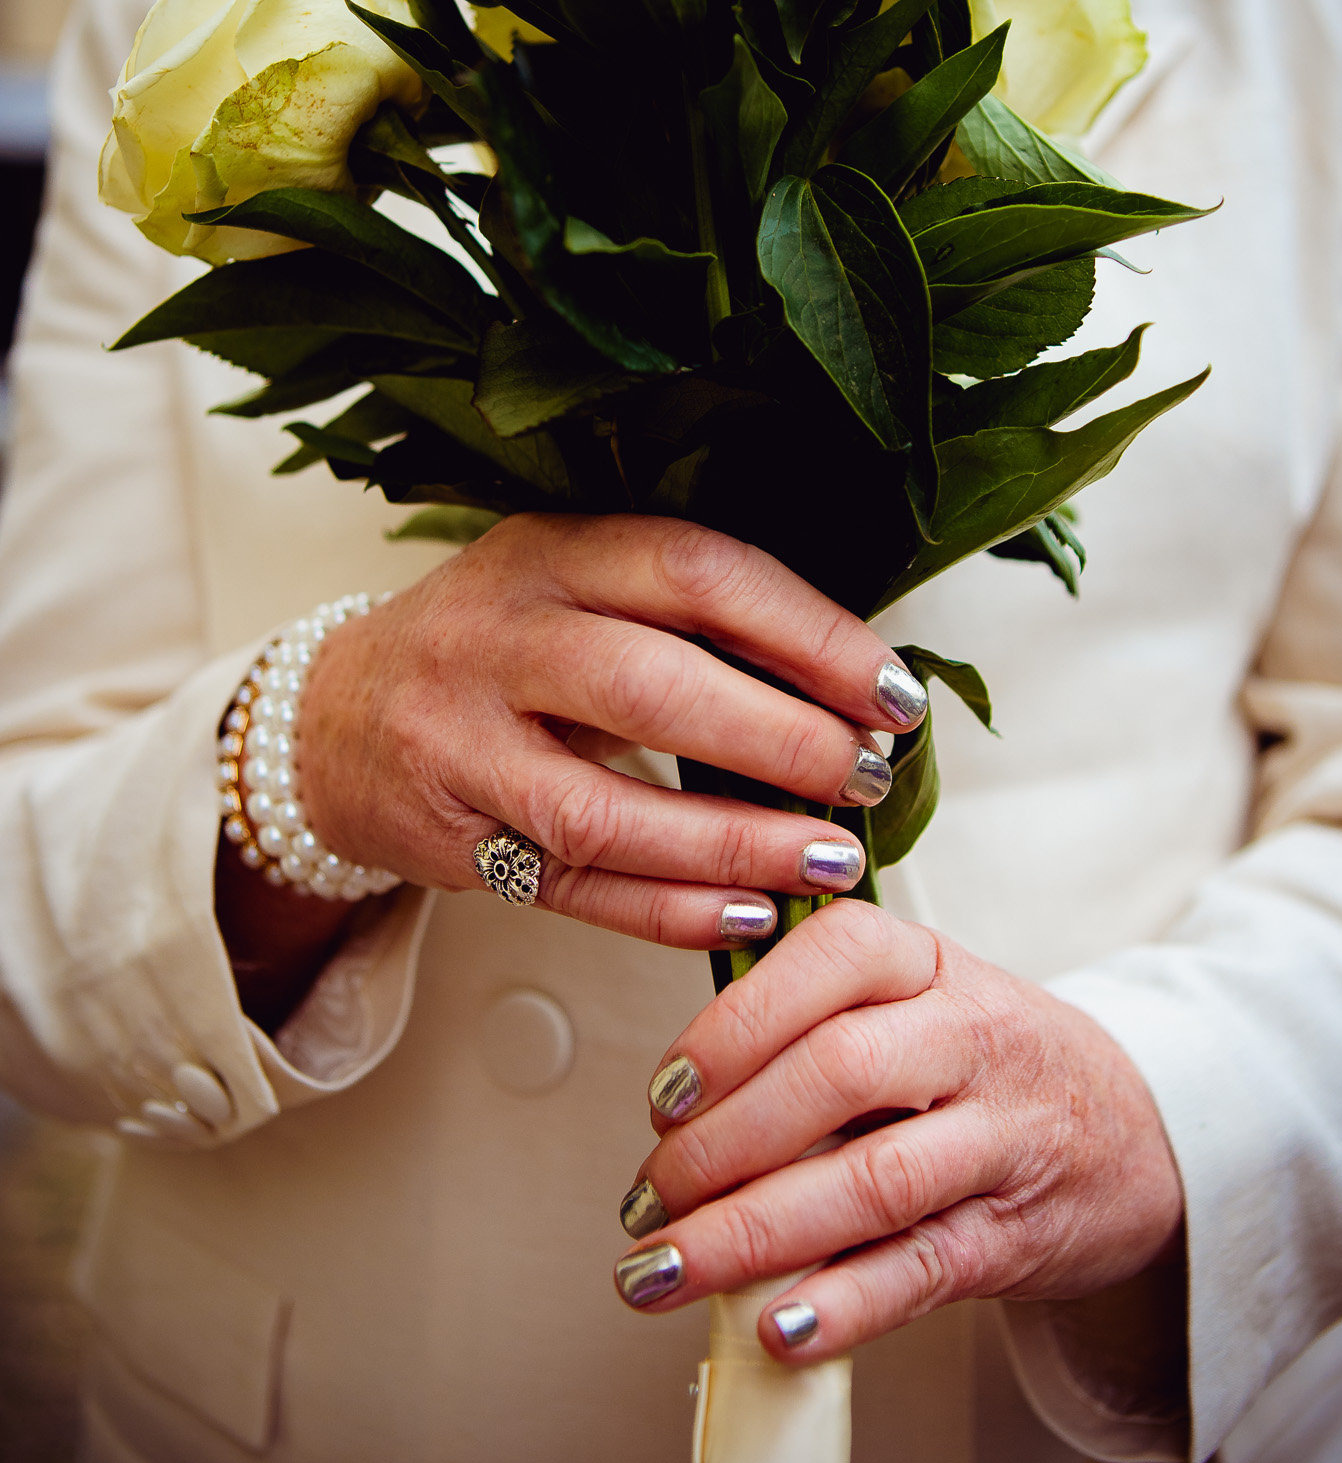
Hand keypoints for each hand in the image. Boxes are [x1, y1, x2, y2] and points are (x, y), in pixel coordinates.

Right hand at [289, 515, 924, 949]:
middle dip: (782, 738)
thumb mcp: (570, 582)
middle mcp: (494, 636)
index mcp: (547, 550)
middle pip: (653, 686)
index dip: (807, 633)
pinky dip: (671, 910)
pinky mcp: (449, 839)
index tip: (890, 690)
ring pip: (609, 809)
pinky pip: (574, 887)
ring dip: (736, 842)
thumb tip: (852, 681)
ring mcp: (458, 742)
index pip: (696, 573)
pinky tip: (752, 913)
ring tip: (833, 859)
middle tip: (865, 774)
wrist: (330, 717)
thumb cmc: (496, 644)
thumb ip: (682, 610)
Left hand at [613, 903, 1182, 1360]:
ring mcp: (1001, 1138)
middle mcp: (971, 1038)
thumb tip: (675, 1099)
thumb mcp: (919, 998)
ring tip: (663, 1270)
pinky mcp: (1016, 1235)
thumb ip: (812, 1021)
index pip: (831, 959)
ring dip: (752, 1234)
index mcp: (929, 964)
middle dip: (723, 1141)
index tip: (662, 1094)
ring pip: (871, 1179)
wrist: (1140, 1131)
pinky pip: (922, 1269)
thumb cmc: (987, 1063)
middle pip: (838, 1072)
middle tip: (647, 1194)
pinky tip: (773, 1327)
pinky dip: (843, 1304)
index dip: (735, 1025)